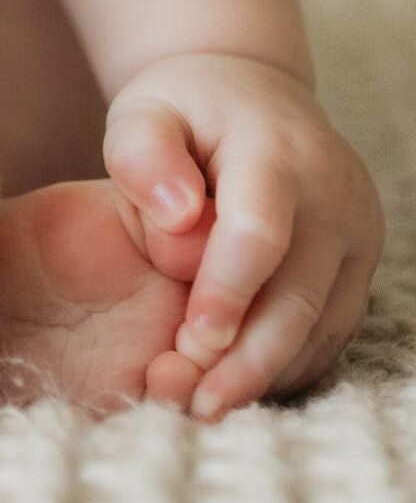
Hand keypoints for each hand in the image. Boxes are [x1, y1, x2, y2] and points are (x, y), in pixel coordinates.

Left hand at [105, 52, 381, 418]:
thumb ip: (144, 154)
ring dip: (265, 373)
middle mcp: (332, 193)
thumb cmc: (183, 108)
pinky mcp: (360, 264)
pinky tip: (240, 388)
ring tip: (206, 408)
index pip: (260, 231)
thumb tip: (179, 216)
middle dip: (245, 356)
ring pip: (320, 322)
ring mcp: (357, 231)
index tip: (190, 342)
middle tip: (192, 402)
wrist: (252, 94)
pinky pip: (330, 328)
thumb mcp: (144, 111)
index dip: (227, 292)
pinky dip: (286, 363)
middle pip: (298, 292)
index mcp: (275, 149)